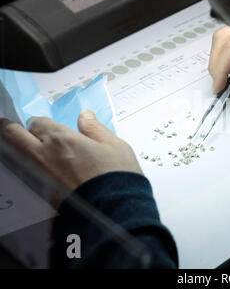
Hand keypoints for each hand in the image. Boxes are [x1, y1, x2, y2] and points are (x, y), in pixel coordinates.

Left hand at [0, 111, 142, 201]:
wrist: (115, 211)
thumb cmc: (117, 178)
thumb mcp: (115, 146)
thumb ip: (95, 129)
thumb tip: (86, 116)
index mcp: (62, 140)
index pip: (37, 122)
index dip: (40, 123)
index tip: (44, 125)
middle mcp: (45, 156)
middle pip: (13, 136)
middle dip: (12, 129)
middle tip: (14, 128)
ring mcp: (40, 177)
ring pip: (15, 156)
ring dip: (18, 149)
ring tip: (26, 149)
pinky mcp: (42, 196)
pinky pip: (27, 176)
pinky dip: (29, 170)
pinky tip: (41, 171)